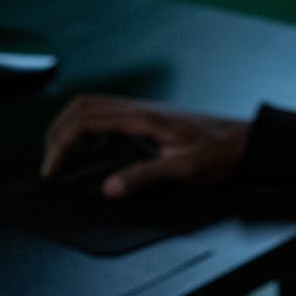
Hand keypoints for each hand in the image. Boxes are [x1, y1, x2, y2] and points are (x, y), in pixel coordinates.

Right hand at [42, 95, 249, 197]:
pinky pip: (107, 118)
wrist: (246, 143)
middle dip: (57, 133)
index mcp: (142, 117)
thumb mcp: (184, 171)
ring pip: (92, 109)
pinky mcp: (147, 120)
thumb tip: (109, 188)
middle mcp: (138, 109)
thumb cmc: (220, 155)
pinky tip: (91, 152)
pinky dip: (88, 132)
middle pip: (82, 108)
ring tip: (62, 158)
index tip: (52, 169)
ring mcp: (142, 113)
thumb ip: (144, 177)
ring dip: (70, 130)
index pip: (86, 120)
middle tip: (49, 164)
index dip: (62, 145)